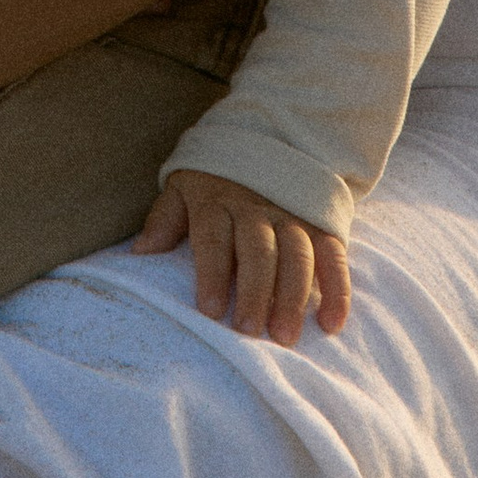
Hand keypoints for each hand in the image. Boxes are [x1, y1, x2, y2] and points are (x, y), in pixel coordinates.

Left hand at [133, 167, 348, 345]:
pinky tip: (331, 324)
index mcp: (218, 202)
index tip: (210, 310)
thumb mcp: (182, 189)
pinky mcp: (322, 226)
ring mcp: (293, 216)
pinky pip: (333, 257)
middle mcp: (257, 209)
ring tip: (285, 336)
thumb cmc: (213, 183)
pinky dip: (338, 290)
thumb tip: (140, 253)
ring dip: (293, 297)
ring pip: (297, 255)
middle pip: (258, 251)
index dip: (212, 273)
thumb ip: (165, 219)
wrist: (264, 141)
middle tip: (249, 331)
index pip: (214, 239)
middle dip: (254, 292)